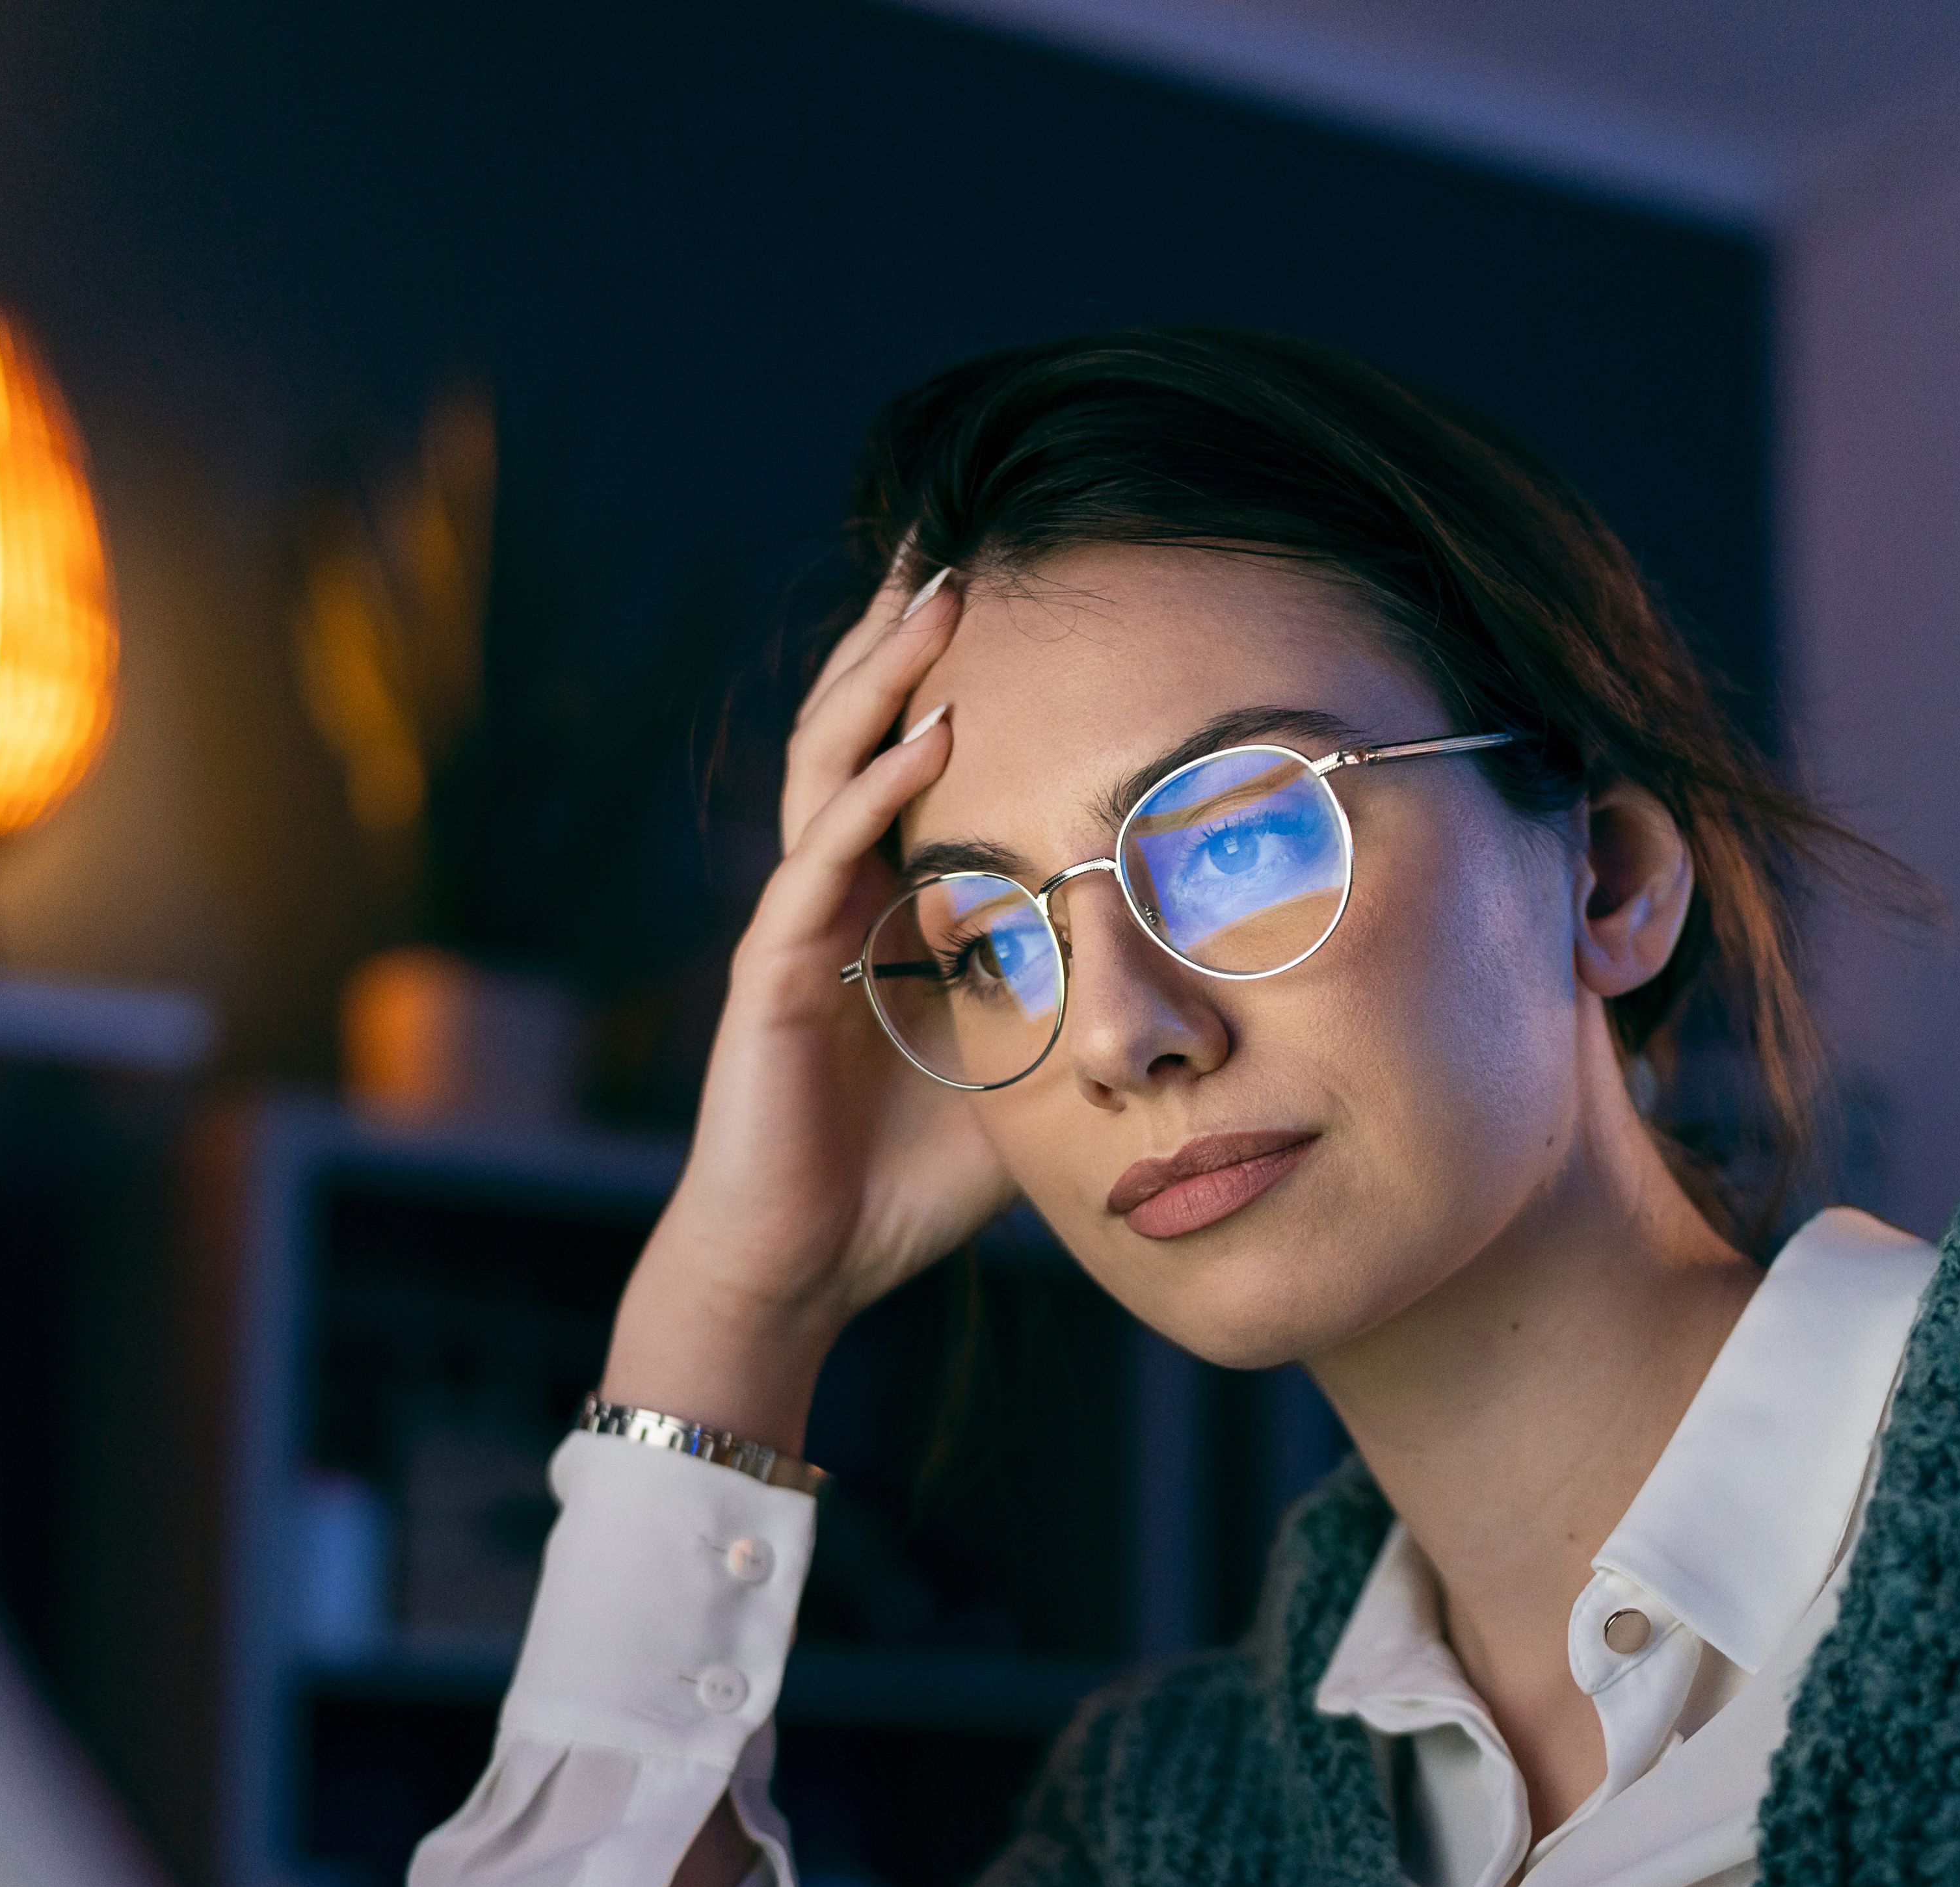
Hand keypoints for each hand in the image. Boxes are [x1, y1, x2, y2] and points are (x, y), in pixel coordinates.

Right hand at [601, 556, 1015, 1450]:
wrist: (804, 1270)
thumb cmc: (904, 1185)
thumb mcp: (1020, 1077)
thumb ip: (1070, 1010)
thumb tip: (1185, 975)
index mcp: (878, 911)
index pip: (901, 764)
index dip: (934, 679)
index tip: (993, 594)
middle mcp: (827, 898)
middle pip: (854, 733)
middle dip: (899, 639)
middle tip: (952, 543)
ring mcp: (794, 927)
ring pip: (826, 767)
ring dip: (883, 679)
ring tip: (940, 598)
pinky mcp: (774, 974)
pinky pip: (821, 859)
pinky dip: (873, 791)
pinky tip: (927, 733)